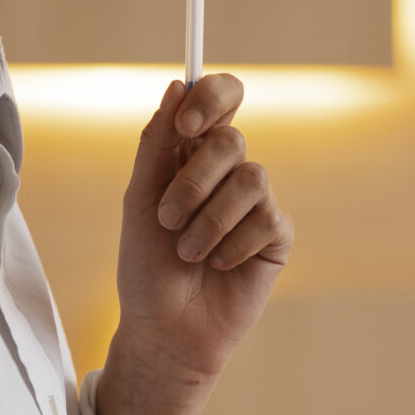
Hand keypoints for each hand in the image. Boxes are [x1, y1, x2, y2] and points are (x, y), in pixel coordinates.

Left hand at [97, 76, 293, 414]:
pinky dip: (233, 245)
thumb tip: (177, 84)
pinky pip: (267, 219)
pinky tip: (218, 266)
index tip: (186, 128)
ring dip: (209, 220)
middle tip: (167, 219)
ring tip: (188, 252)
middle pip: (232, 139)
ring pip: (252, 178)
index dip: (211, 99)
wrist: (163, 329)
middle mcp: (228, 172)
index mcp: (193, 154)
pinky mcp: (275, 238)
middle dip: (194, 181)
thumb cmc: (145, 267)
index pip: (220, 98)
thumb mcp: (139, 200)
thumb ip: (157, 143)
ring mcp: (256, 203)